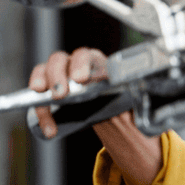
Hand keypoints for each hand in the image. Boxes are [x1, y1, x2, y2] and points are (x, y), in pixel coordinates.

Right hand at [29, 47, 162, 184]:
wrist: (115, 113)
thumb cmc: (124, 98)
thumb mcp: (130, 95)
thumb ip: (131, 93)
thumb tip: (145, 93)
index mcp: (97, 62)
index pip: (86, 55)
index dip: (82, 64)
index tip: (82, 79)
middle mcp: (75, 64)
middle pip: (60, 60)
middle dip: (59, 75)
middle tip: (61, 93)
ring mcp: (60, 77)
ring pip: (45, 73)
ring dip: (42, 84)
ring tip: (46, 100)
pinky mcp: (51, 94)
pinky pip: (40, 100)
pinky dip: (43, 114)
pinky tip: (50, 128)